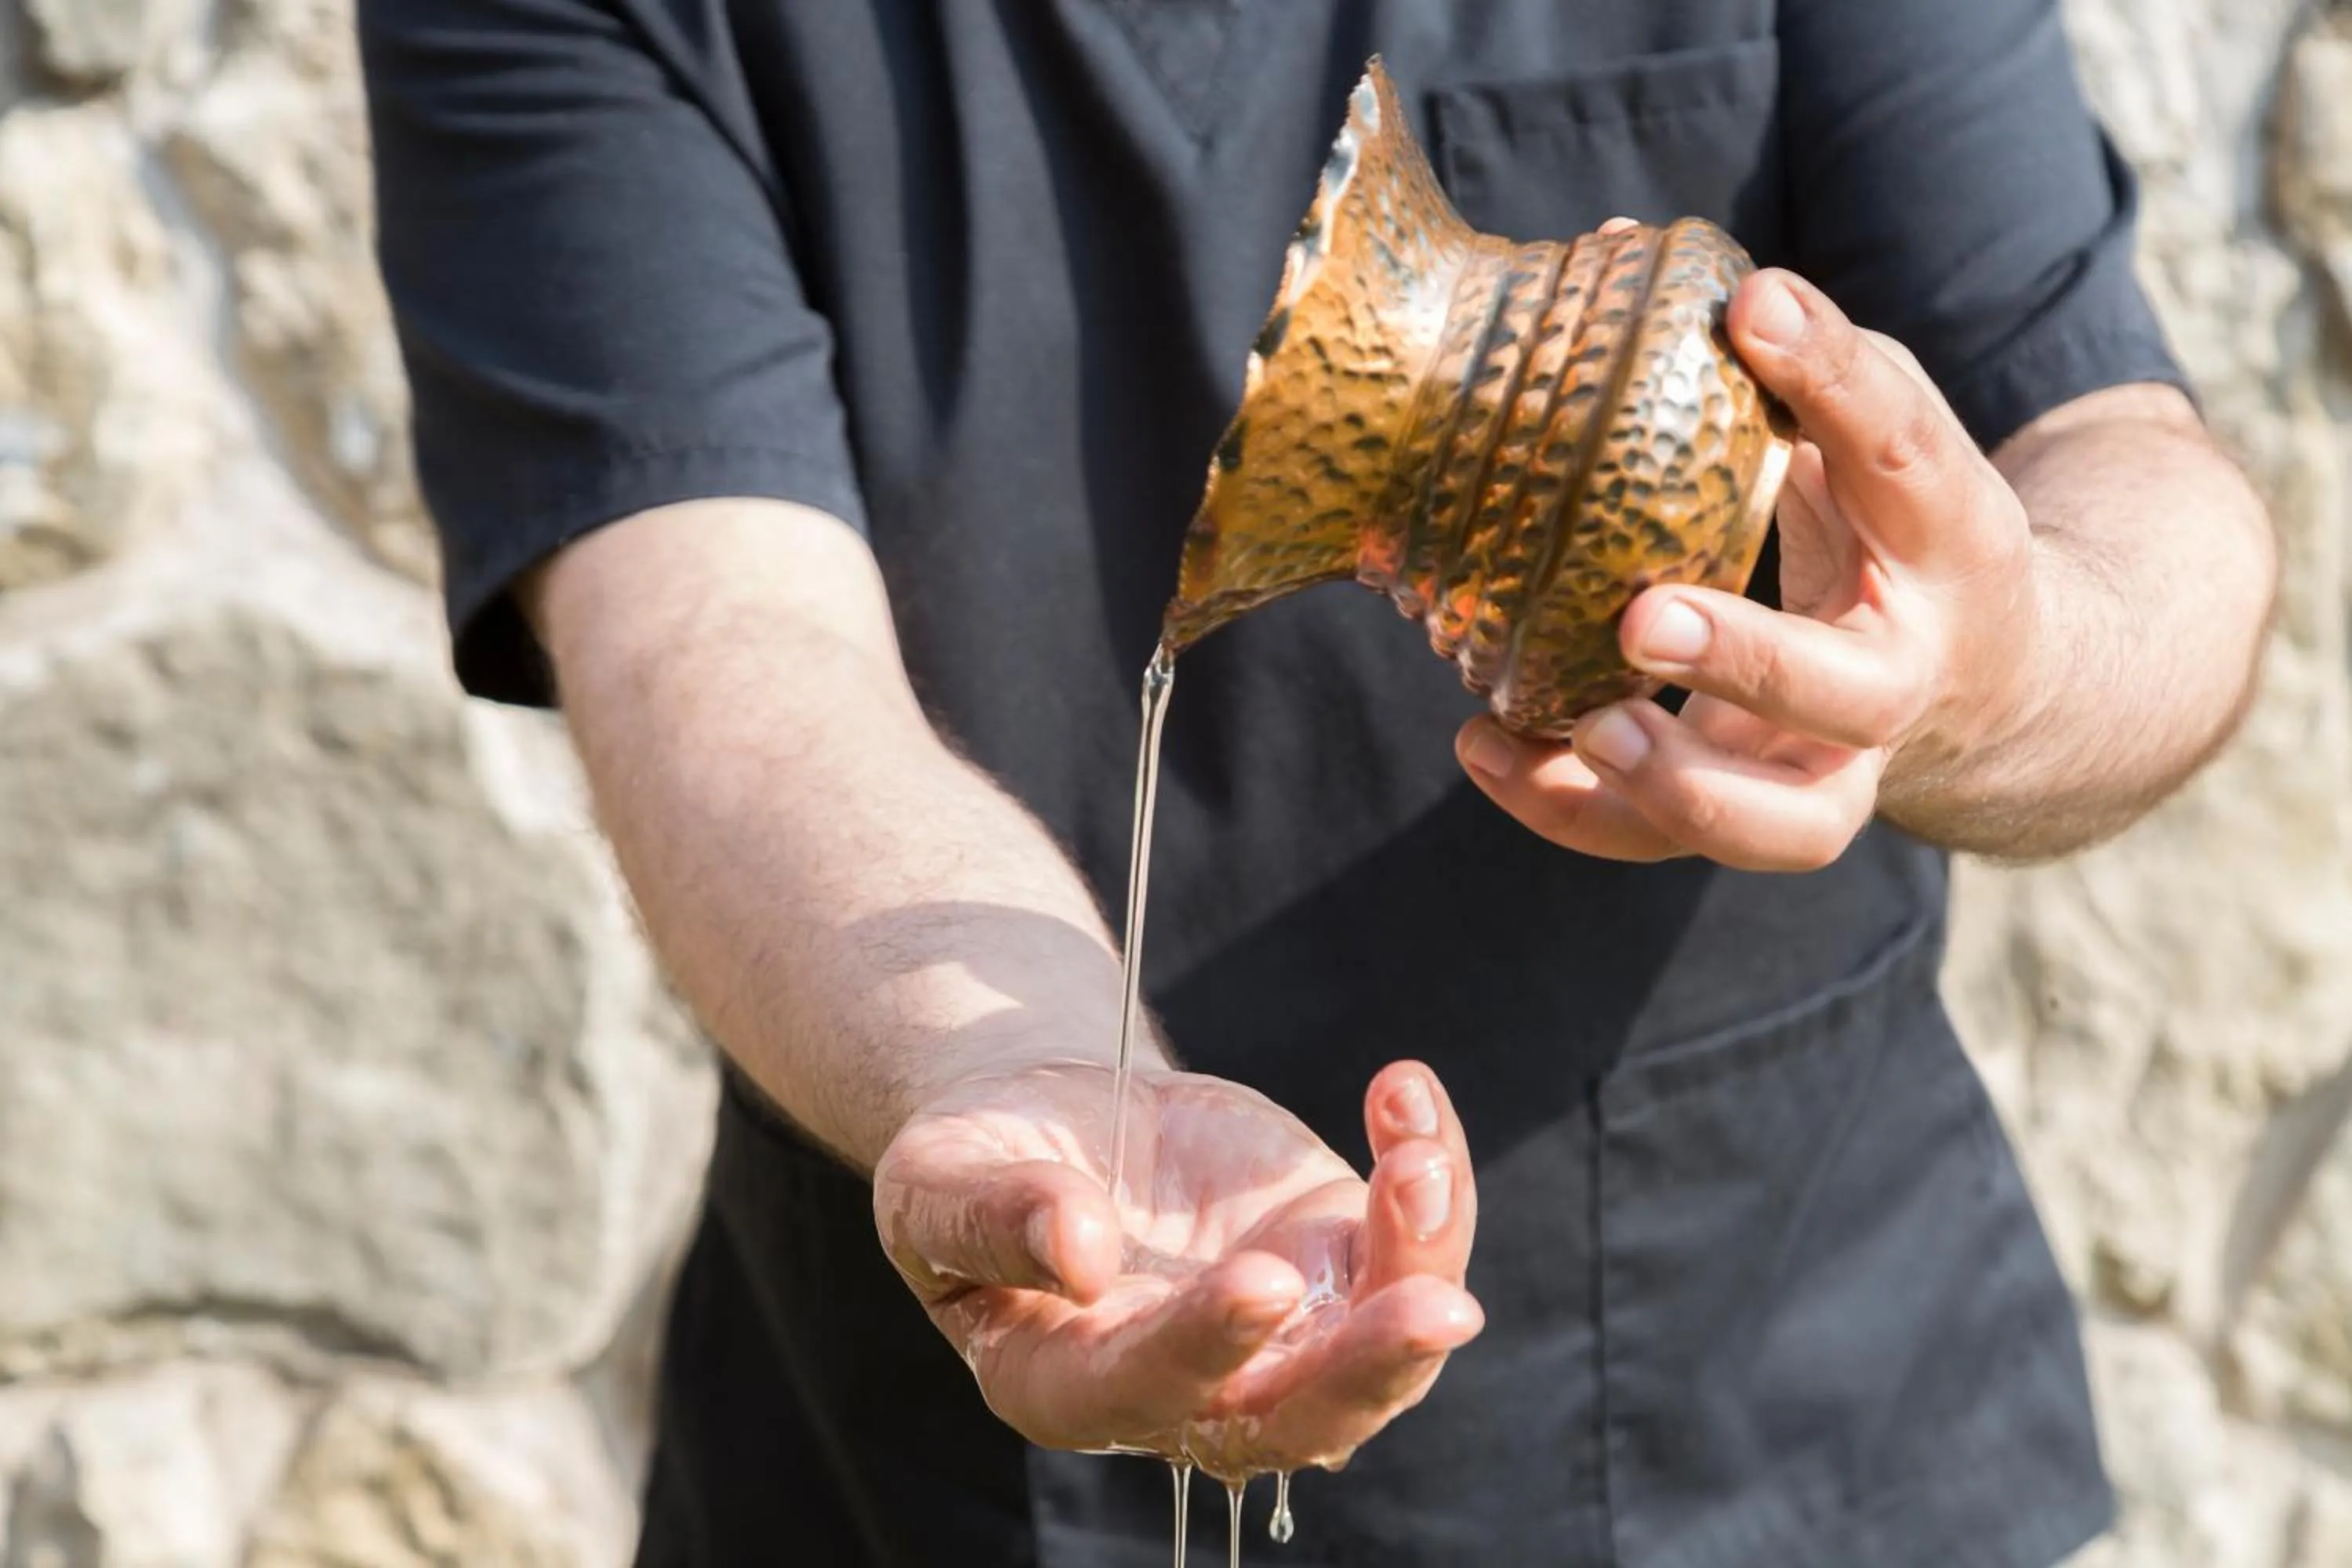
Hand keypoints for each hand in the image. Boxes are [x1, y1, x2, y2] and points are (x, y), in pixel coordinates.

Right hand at [870, 1058, 1482, 1479]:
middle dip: (1370, 1370)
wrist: (1053, 1116)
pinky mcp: (1331, 1260)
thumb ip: (994, 1218)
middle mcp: (1192, 1386)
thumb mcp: (941, 1179)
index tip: (1256, 1280)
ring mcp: (1278, 1331)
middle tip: (1433, 1308)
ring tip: (1418, 1161)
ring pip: (1379, 1349)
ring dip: (1424, 1265)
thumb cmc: (979, 1161)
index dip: (1205, 1346)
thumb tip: (1077, 1252)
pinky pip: (1408, 1244)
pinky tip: (1405, 1095)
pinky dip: (1430, 1181)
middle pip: (1298, 1418)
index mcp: (1071, 1385)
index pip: (1146, 1390)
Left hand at [1454, 265, 2039, 871]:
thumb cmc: (1899, 530)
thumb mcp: (1872, 434)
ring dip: (1676, 789)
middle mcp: (1905, 676)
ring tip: (1580, 726)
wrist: (1995, 681)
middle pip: (1848, 694)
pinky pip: (1665, 843)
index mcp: (1948, 545)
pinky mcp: (1759, 811)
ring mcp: (1836, 767)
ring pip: (1782, 826)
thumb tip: (1612, 240)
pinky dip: (1571, 809)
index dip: (1837, 377)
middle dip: (1750, 662)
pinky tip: (1483, 745)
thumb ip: (1780, 359)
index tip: (1754, 305)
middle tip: (1647, 617)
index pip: (1908, 451)